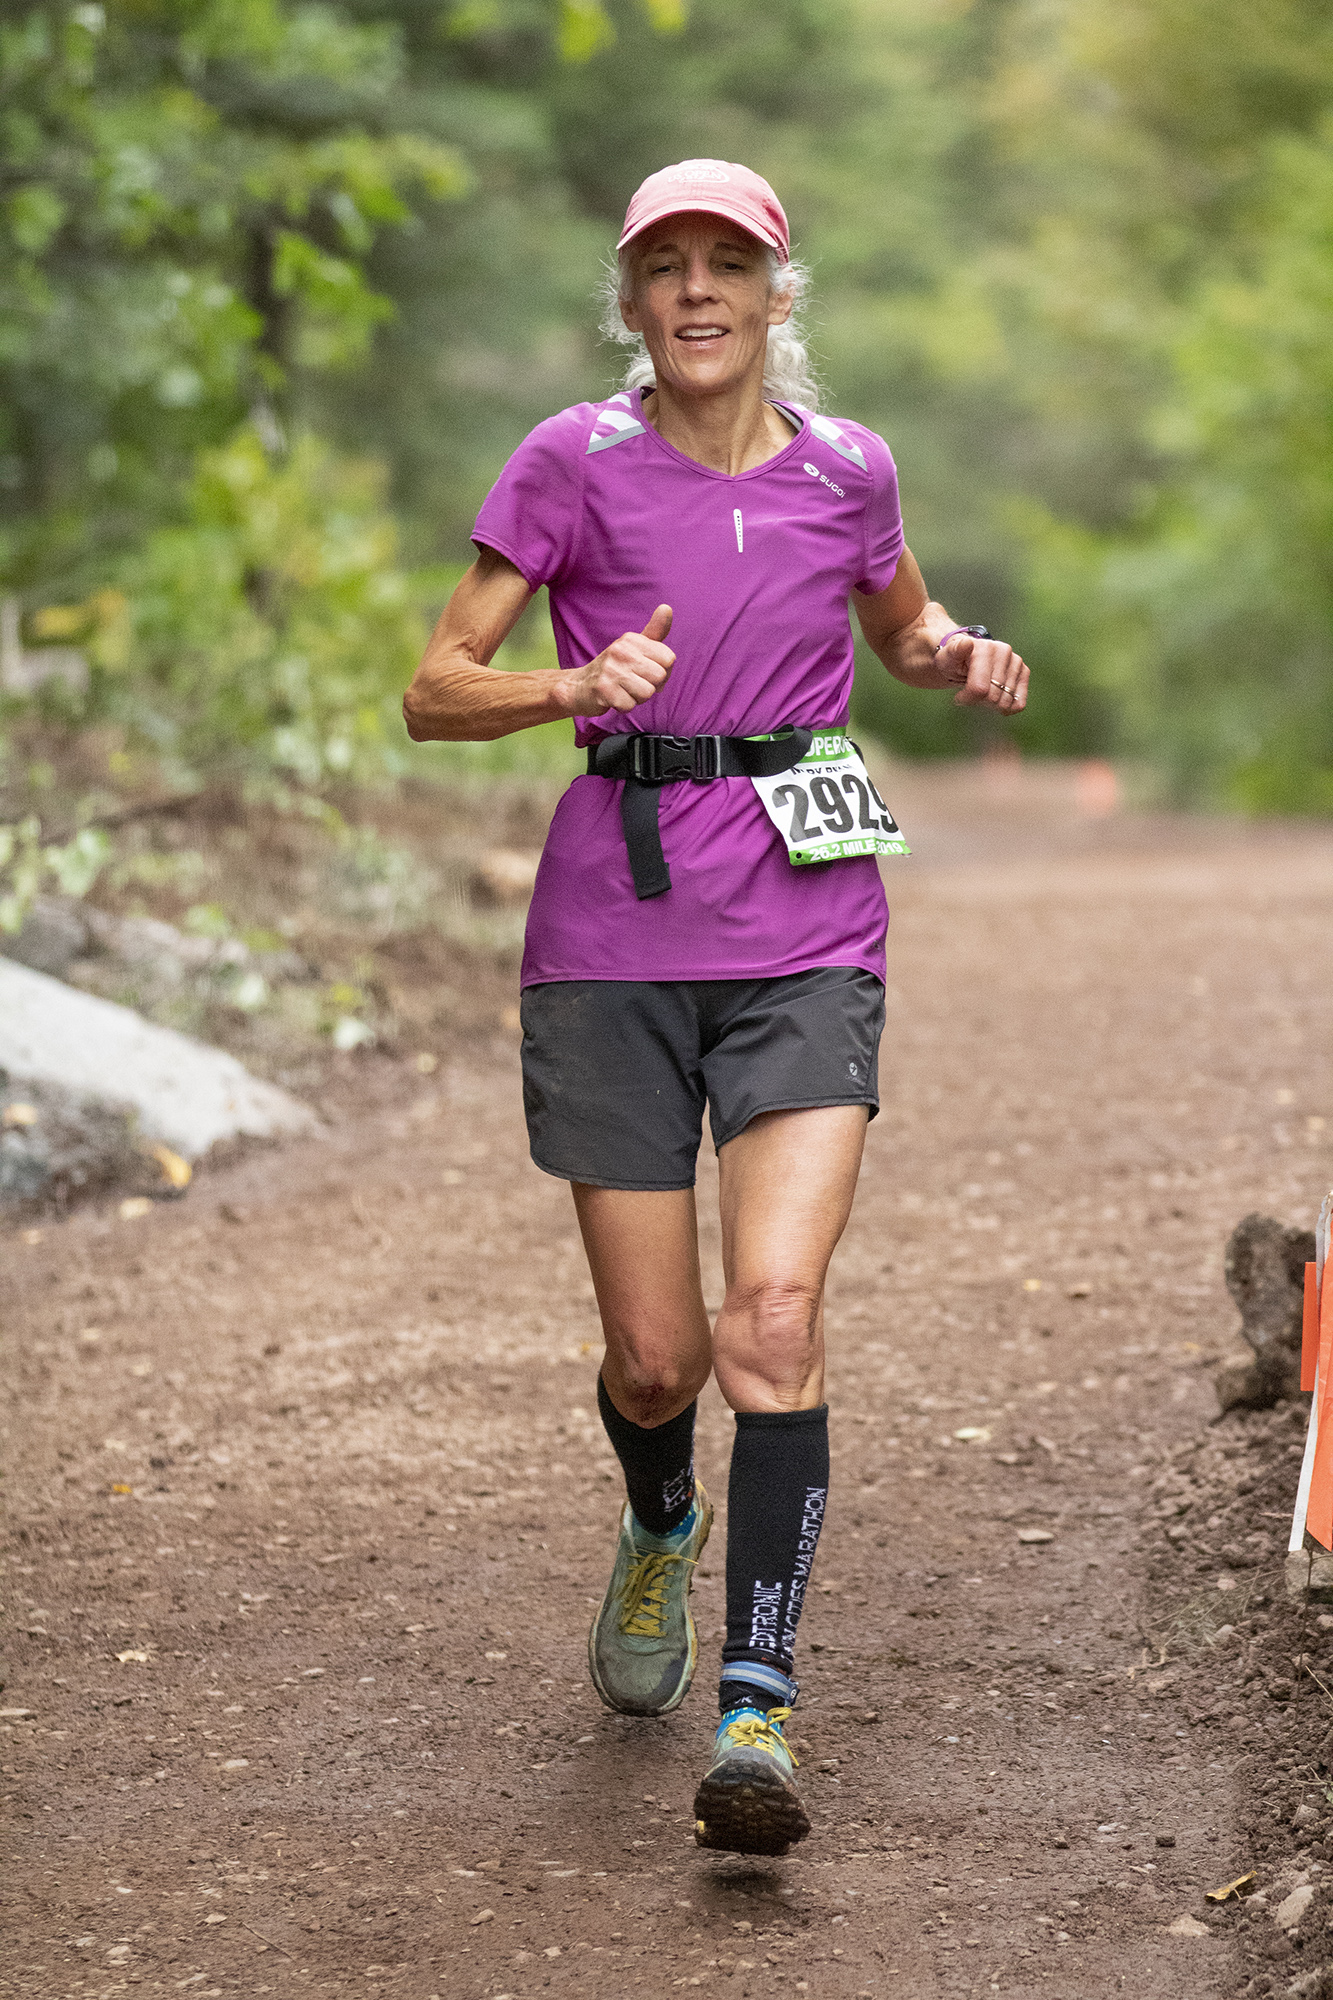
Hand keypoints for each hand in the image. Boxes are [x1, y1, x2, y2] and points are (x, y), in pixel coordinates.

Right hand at [558, 606, 674, 716]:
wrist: (579, 686)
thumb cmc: (614, 668)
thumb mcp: (634, 647)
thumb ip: (654, 631)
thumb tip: (667, 607)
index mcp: (631, 639)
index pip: (669, 659)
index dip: (662, 671)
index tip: (645, 671)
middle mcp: (621, 651)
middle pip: (660, 676)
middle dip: (651, 686)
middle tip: (633, 683)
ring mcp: (611, 669)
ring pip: (647, 693)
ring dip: (637, 697)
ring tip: (623, 690)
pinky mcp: (603, 689)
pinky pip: (630, 705)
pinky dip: (623, 706)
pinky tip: (613, 697)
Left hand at [936, 632, 1029, 712]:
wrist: (966, 659)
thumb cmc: (954, 662)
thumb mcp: (947, 658)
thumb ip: (954, 651)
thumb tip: (966, 643)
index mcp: (985, 648)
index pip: (979, 689)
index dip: (966, 698)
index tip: (958, 696)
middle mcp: (1004, 651)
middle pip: (992, 698)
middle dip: (977, 702)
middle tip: (969, 695)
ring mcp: (1016, 661)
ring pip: (1005, 702)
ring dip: (990, 705)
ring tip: (981, 693)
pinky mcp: (1024, 672)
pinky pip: (1018, 703)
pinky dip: (1006, 708)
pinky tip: (995, 702)